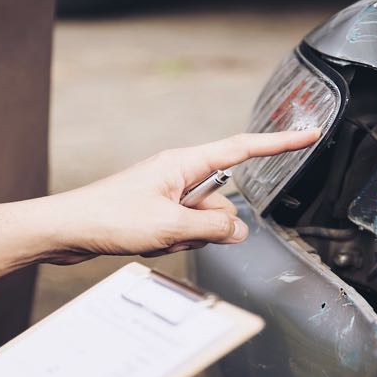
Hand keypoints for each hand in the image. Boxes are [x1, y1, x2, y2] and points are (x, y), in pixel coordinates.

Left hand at [43, 130, 318, 263]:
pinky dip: (174, 242)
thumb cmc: (108, 217)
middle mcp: (179, 173)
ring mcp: (169, 193)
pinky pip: (185, 230)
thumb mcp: (170, 226)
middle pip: (223, 200)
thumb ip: (213, 227)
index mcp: (184, 162)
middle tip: (174, 231)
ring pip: (205, 221)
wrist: (67, 229)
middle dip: (210, 225)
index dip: (280, 143)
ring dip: (188, 238)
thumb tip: (239, 229)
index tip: (310, 134)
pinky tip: (147, 242)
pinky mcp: (159, 212)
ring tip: (153, 237)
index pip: (243, 149)